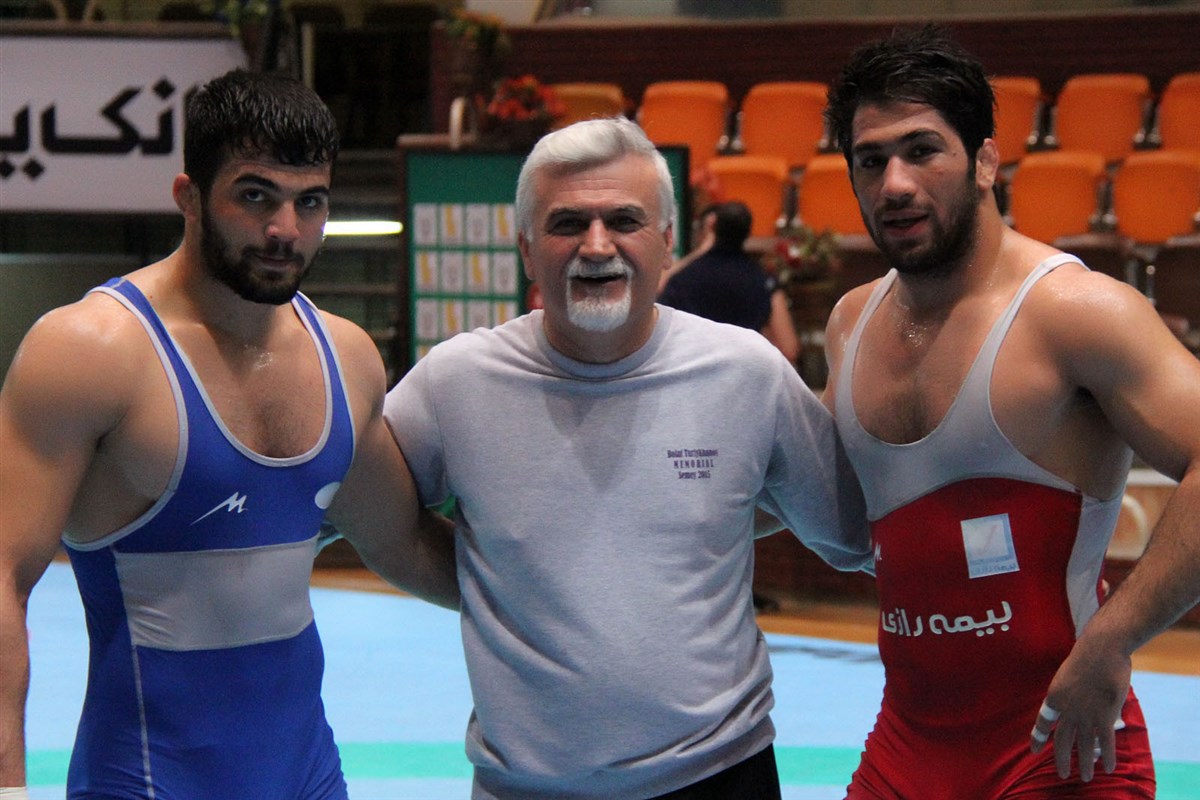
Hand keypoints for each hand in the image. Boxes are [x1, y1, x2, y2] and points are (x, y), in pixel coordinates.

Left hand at [1030, 635, 1130, 780]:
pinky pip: (1105, 742)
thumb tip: (1076, 703)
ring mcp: (1085, 714)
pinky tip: (1107, 768)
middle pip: (1062, 740)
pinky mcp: (1104, 716)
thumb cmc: (1087, 656)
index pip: (1043, 722)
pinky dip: (1106, 757)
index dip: (1038, 738)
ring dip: (1085, 764)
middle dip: (1061, 759)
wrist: (1101, 648)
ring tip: (1087, 778)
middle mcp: (1067, 709)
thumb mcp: (1068, 674)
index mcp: (1054, 696)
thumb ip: (1070, 692)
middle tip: (1061, 774)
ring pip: (1084, 746)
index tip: (1033, 750)